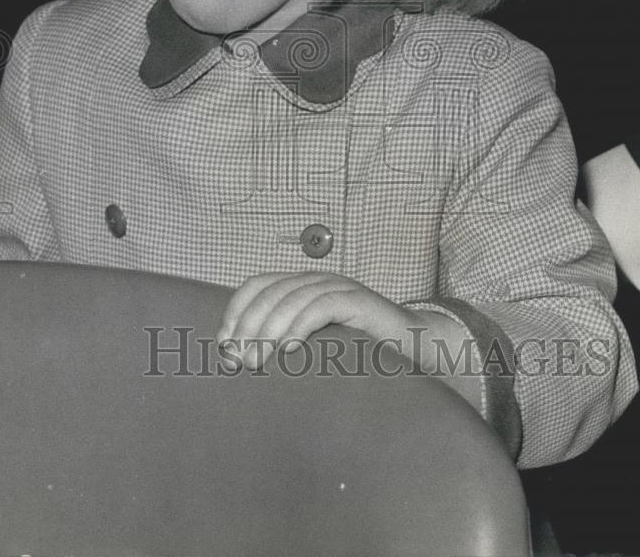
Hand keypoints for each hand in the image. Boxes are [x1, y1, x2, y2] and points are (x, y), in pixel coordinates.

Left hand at [216, 271, 407, 369]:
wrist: (416, 346)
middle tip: (237, 361)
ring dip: (268, 330)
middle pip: (270, 292)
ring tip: (256, 361)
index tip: (223, 344)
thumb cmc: (361, 351)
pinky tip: (289, 349)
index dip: (235, 311)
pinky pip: (322, 306)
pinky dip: (301, 325)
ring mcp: (339, 287)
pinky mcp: (359, 301)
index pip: (257, 285)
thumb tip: (242, 359)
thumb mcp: (316, 344)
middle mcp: (317, 279)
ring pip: (292, 298)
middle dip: (247, 326)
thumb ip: (286, 342)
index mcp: (302, 285)